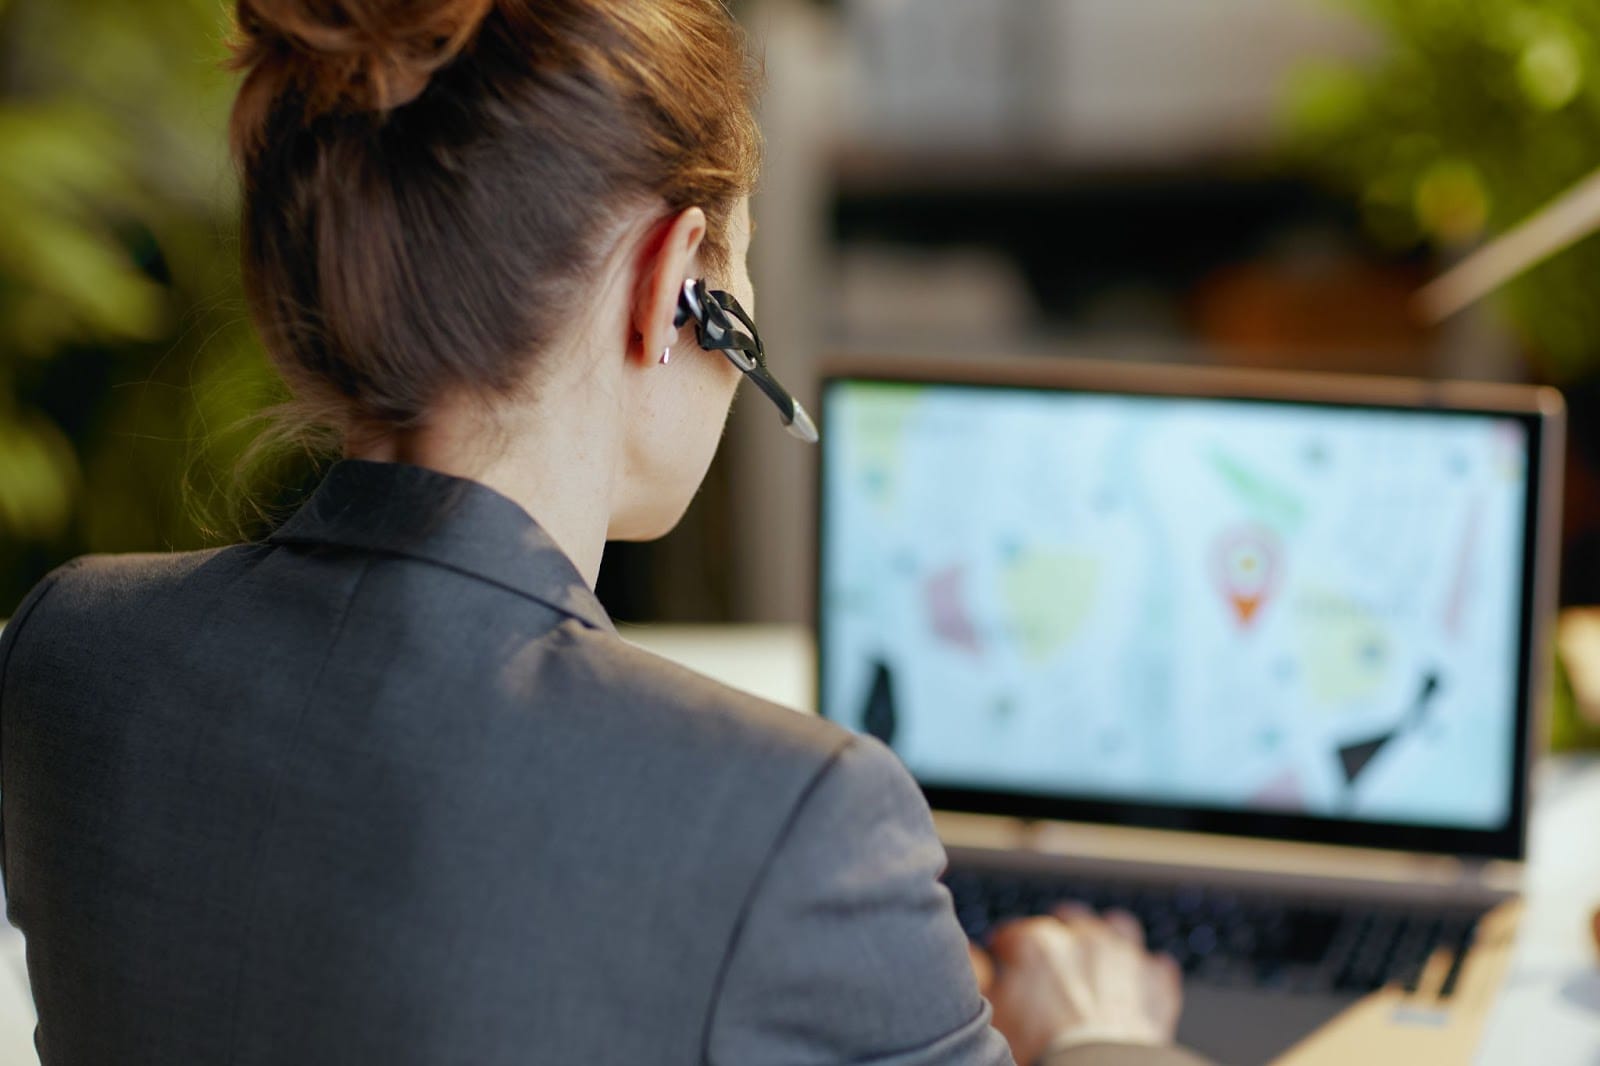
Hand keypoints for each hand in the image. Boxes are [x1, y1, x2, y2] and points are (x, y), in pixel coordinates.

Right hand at [971, 905, 1180, 1065]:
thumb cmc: (1044, 1053)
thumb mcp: (992, 1015)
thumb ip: (979, 976)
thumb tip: (976, 956)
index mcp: (1035, 944)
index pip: (1011, 936)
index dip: (1004, 953)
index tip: (1003, 965)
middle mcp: (1081, 939)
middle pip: (1065, 920)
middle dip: (1056, 937)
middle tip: (1050, 964)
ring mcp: (1123, 956)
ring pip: (1116, 927)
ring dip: (1106, 939)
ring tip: (1097, 959)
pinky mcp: (1156, 983)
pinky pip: (1156, 966)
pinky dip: (1147, 973)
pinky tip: (1138, 986)